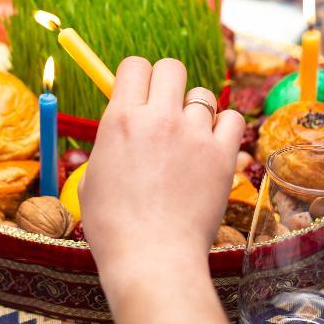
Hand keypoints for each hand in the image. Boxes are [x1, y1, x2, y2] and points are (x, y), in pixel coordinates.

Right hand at [79, 58, 243, 290]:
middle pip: (171, 68)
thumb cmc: (113, 226)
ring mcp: (193, 135)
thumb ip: (110, 144)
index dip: (136, 77)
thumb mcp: (92, 177)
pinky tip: (210, 146)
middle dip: (166, 83)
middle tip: (163, 109)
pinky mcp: (221, 156)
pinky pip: (231, 119)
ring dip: (194, 109)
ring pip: (202, 94)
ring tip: (187, 137)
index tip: (137, 94)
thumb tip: (121, 132)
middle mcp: (157, 118)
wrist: (151, 258)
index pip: (134, 65)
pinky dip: (223, 128)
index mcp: (120, 119)